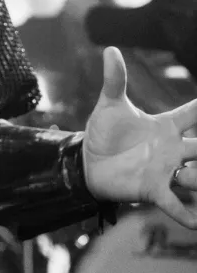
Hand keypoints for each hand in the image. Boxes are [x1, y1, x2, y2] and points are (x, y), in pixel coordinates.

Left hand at [82, 46, 196, 228]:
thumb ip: (115, 79)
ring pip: (196, 176)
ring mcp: (165, 171)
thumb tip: (110, 49)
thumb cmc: (105, 132)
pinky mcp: (153, 190)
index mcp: (165, 126)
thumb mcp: (109, 105)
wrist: (87, 161)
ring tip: (189, 176)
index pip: (193, 114)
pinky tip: (194, 222)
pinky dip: (184, 214)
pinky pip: (173, 204)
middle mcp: (172, 149)